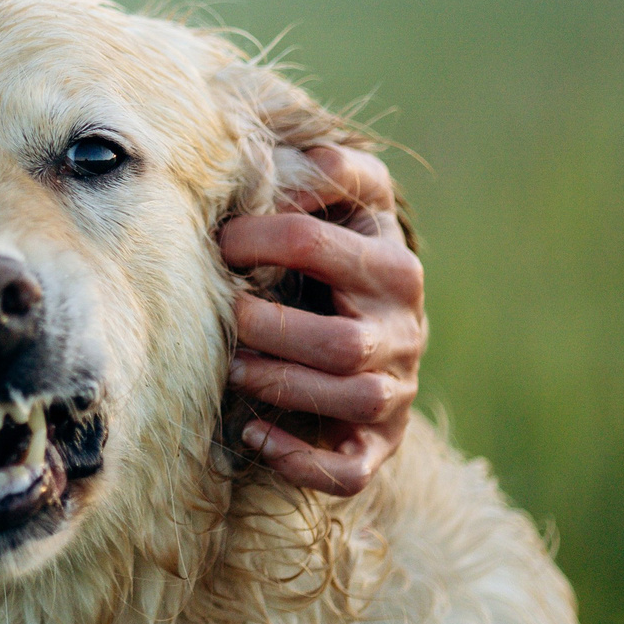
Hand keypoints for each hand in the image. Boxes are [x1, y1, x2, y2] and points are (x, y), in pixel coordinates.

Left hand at [219, 145, 425, 495]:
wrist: (377, 324)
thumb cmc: (338, 253)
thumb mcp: (347, 199)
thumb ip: (327, 168)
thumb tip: (274, 153)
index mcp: (391, 262)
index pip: (311, 242)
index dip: (252, 239)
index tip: (219, 241)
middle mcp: (403, 330)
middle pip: (340, 342)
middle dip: (267, 329)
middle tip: (224, 316)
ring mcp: (395, 391)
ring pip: (349, 400)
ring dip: (279, 386)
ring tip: (232, 369)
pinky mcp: (377, 442)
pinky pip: (349, 470)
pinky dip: (300, 459)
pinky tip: (254, 433)